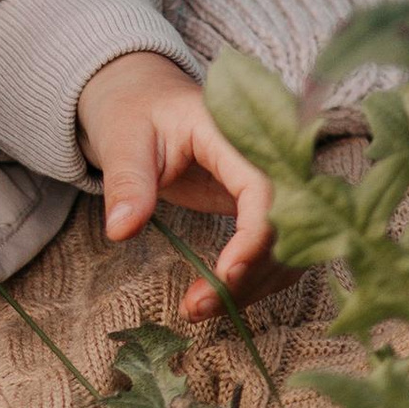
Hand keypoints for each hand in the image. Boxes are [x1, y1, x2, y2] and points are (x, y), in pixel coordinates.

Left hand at [76, 50, 277, 320]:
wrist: (143, 99)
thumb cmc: (135, 112)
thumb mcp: (122, 139)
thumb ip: (126, 181)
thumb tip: (121, 230)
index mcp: (231, 130)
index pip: (264, 188)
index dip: (254, 237)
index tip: (223, 276)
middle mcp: (264, 157)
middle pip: (285, 227)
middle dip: (249, 275)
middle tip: (196, 306)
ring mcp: (269, 183)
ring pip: (287, 248)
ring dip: (252, 286)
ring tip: (198, 308)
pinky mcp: (263, 206)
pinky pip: (276, 251)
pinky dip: (253, 280)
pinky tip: (215, 296)